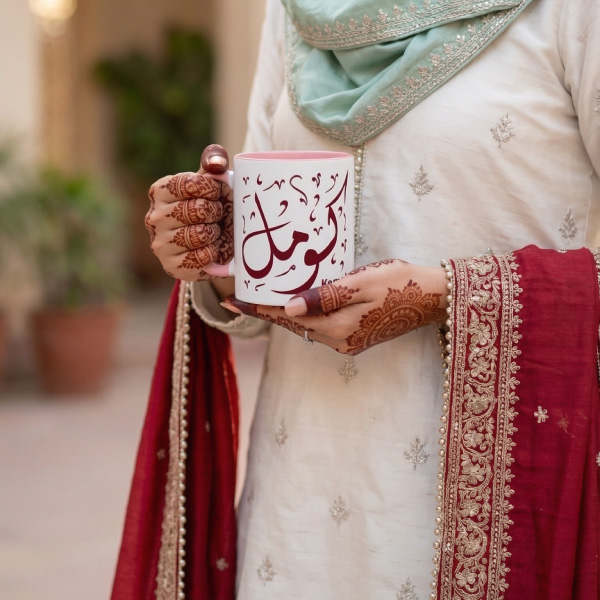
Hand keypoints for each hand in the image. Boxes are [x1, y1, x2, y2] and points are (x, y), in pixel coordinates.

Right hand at [145, 144, 232, 280]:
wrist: (213, 245)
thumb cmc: (211, 209)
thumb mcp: (211, 184)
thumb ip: (214, 164)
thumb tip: (217, 162)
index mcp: (160, 191)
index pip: (187, 184)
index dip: (210, 188)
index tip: (217, 193)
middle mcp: (154, 217)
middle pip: (196, 210)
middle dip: (215, 212)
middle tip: (216, 215)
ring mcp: (160, 243)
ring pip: (199, 234)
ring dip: (214, 233)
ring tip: (213, 232)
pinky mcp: (171, 266)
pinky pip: (201, 257)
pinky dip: (212, 253)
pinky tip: (210, 249)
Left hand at [222, 259, 448, 354]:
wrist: (432, 299)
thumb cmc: (400, 283)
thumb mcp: (362, 283)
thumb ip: (326, 296)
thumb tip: (288, 306)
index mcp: (336, 327)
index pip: (287, 317)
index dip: (258, 309)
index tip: (232, 302)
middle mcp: (338, 340)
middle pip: (292, 324)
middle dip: (266, 311)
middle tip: (239, 299)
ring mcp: (347, 342)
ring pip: (305, 326)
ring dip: (285, 313)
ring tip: (264, 296)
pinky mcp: (354, 338)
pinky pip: (320, 327)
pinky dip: (305, 315)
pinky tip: (298, 301)